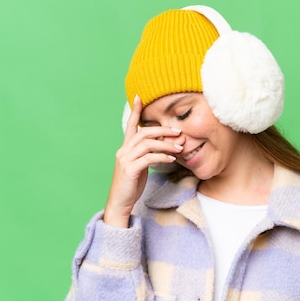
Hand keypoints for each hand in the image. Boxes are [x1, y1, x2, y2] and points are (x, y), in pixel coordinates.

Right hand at [103, 96, 182, 226]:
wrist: (120, 203)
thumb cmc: (131, 186)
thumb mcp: (139, 167)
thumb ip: (147, 155)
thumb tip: (162, 146)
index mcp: (125, 148)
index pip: (131, 125)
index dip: (135, 111)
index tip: (139, 96)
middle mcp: (123, 151)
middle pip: (143, 132)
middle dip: (162, 129)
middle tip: (178, 131)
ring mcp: (125, 160)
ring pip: (147, 144)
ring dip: (166, 144)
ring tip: (180, 147)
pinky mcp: (130, 170)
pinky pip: (148, 158)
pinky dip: (162, 156)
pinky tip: (172, 158)